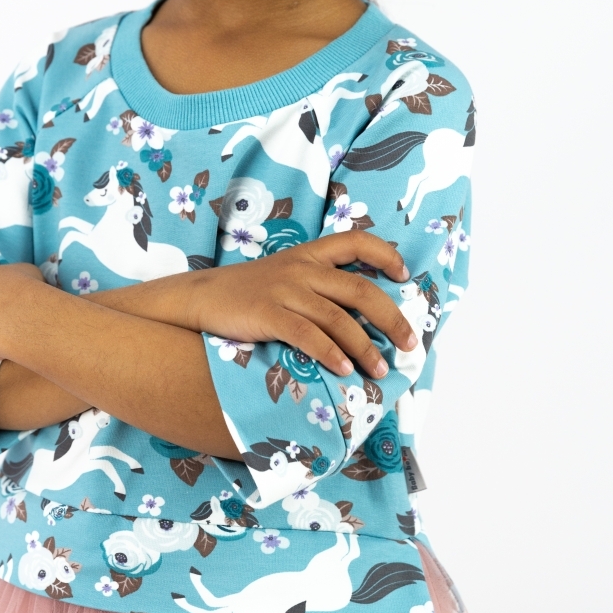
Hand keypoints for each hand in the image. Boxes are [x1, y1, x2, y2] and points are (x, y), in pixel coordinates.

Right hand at [178, 231, 415, 378]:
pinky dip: (330, 354)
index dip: (385, 255)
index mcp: (309, 254)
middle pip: (359, 290)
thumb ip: (318, 284)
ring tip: (379, 370)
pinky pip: (307, 335)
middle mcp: (302, 268)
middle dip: (391, 319)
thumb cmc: (248, 292)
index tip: (404, 275)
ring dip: (364, 347)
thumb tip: (359, 315)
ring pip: (338, 319)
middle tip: (410, 343)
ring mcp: (285, 290)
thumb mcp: (285, 274)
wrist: (202, 296)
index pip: (356, 241)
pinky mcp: (268, 313)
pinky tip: (343, 370)